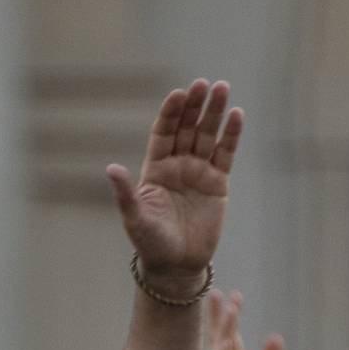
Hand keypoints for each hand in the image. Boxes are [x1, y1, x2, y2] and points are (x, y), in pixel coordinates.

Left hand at [106, 79, 244, 285]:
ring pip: (208, 135)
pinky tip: (236, 115)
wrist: (177, 266)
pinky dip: (231, 135)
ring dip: (215, 112)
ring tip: (222, 88)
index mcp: (155, 168)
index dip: (171, 113)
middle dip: (195, 105)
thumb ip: (125, 192)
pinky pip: (225, 154)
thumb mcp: (135, 218)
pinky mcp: (218, 183)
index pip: (164, 133)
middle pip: (187, 128)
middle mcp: (177, 165)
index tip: (179, 94)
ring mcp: (199, 172)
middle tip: (204, 83)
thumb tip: (111, 168)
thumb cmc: (151, 243)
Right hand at [207, 290, 285, 349]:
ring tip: (227, 307)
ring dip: (222, 328)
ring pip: (219, 348)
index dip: (231, 317)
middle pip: (220, 337)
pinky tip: (225, 340)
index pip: (232, 337)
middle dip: (218, 315)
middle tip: (216, 291)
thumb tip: (273, 335)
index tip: (233, 296)